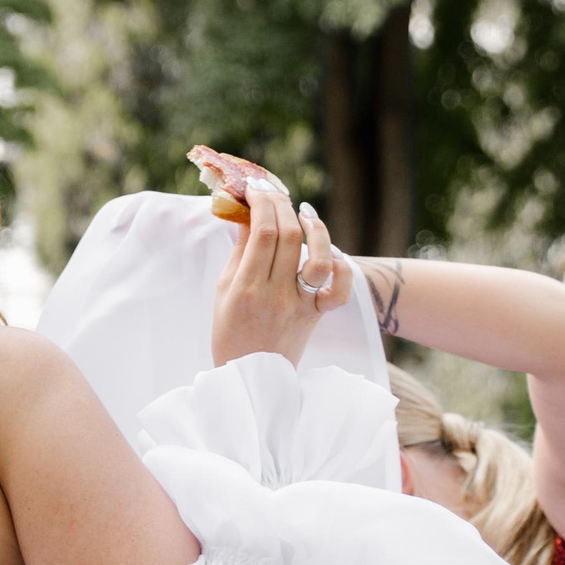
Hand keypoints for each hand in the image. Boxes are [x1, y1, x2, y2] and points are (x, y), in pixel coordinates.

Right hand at [210, 187, 354, 365]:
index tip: (255, 188)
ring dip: (314, 228)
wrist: (251, 377)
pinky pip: (339, 291)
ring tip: (303, 213)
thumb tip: (249, 214)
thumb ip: (239, 251)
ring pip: (318, 258)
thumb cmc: (230, 331)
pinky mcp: (316, 316)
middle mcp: (276, 295)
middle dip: (281, 205)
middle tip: (273, 192)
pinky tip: (329, 252)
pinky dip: (340, 267)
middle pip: (288, 236)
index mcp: (246, 288)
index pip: (261, 232)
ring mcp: (300, 306)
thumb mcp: (224, 289)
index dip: (261, 202)